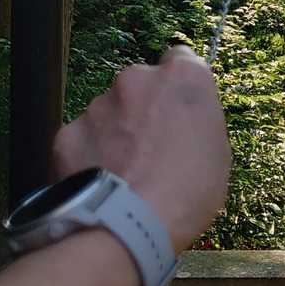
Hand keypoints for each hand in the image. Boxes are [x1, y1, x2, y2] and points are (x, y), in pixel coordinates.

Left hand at [53, 44, 231, 252]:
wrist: (128, 226)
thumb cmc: (189, 192)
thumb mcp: (217, 152)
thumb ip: (197, 121)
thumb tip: (182, 123)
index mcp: (183, 77)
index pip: (180, 59)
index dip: (177, 88)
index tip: (177, 112)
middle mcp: (137, 78)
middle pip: (140, 85)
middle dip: (143, 108)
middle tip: (149, 148)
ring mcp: (98, 103)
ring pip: (108, 111)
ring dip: (115, 131)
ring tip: (122, 172)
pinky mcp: (67, 131)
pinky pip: (82, 138)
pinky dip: (88, 154)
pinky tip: (98, 181)